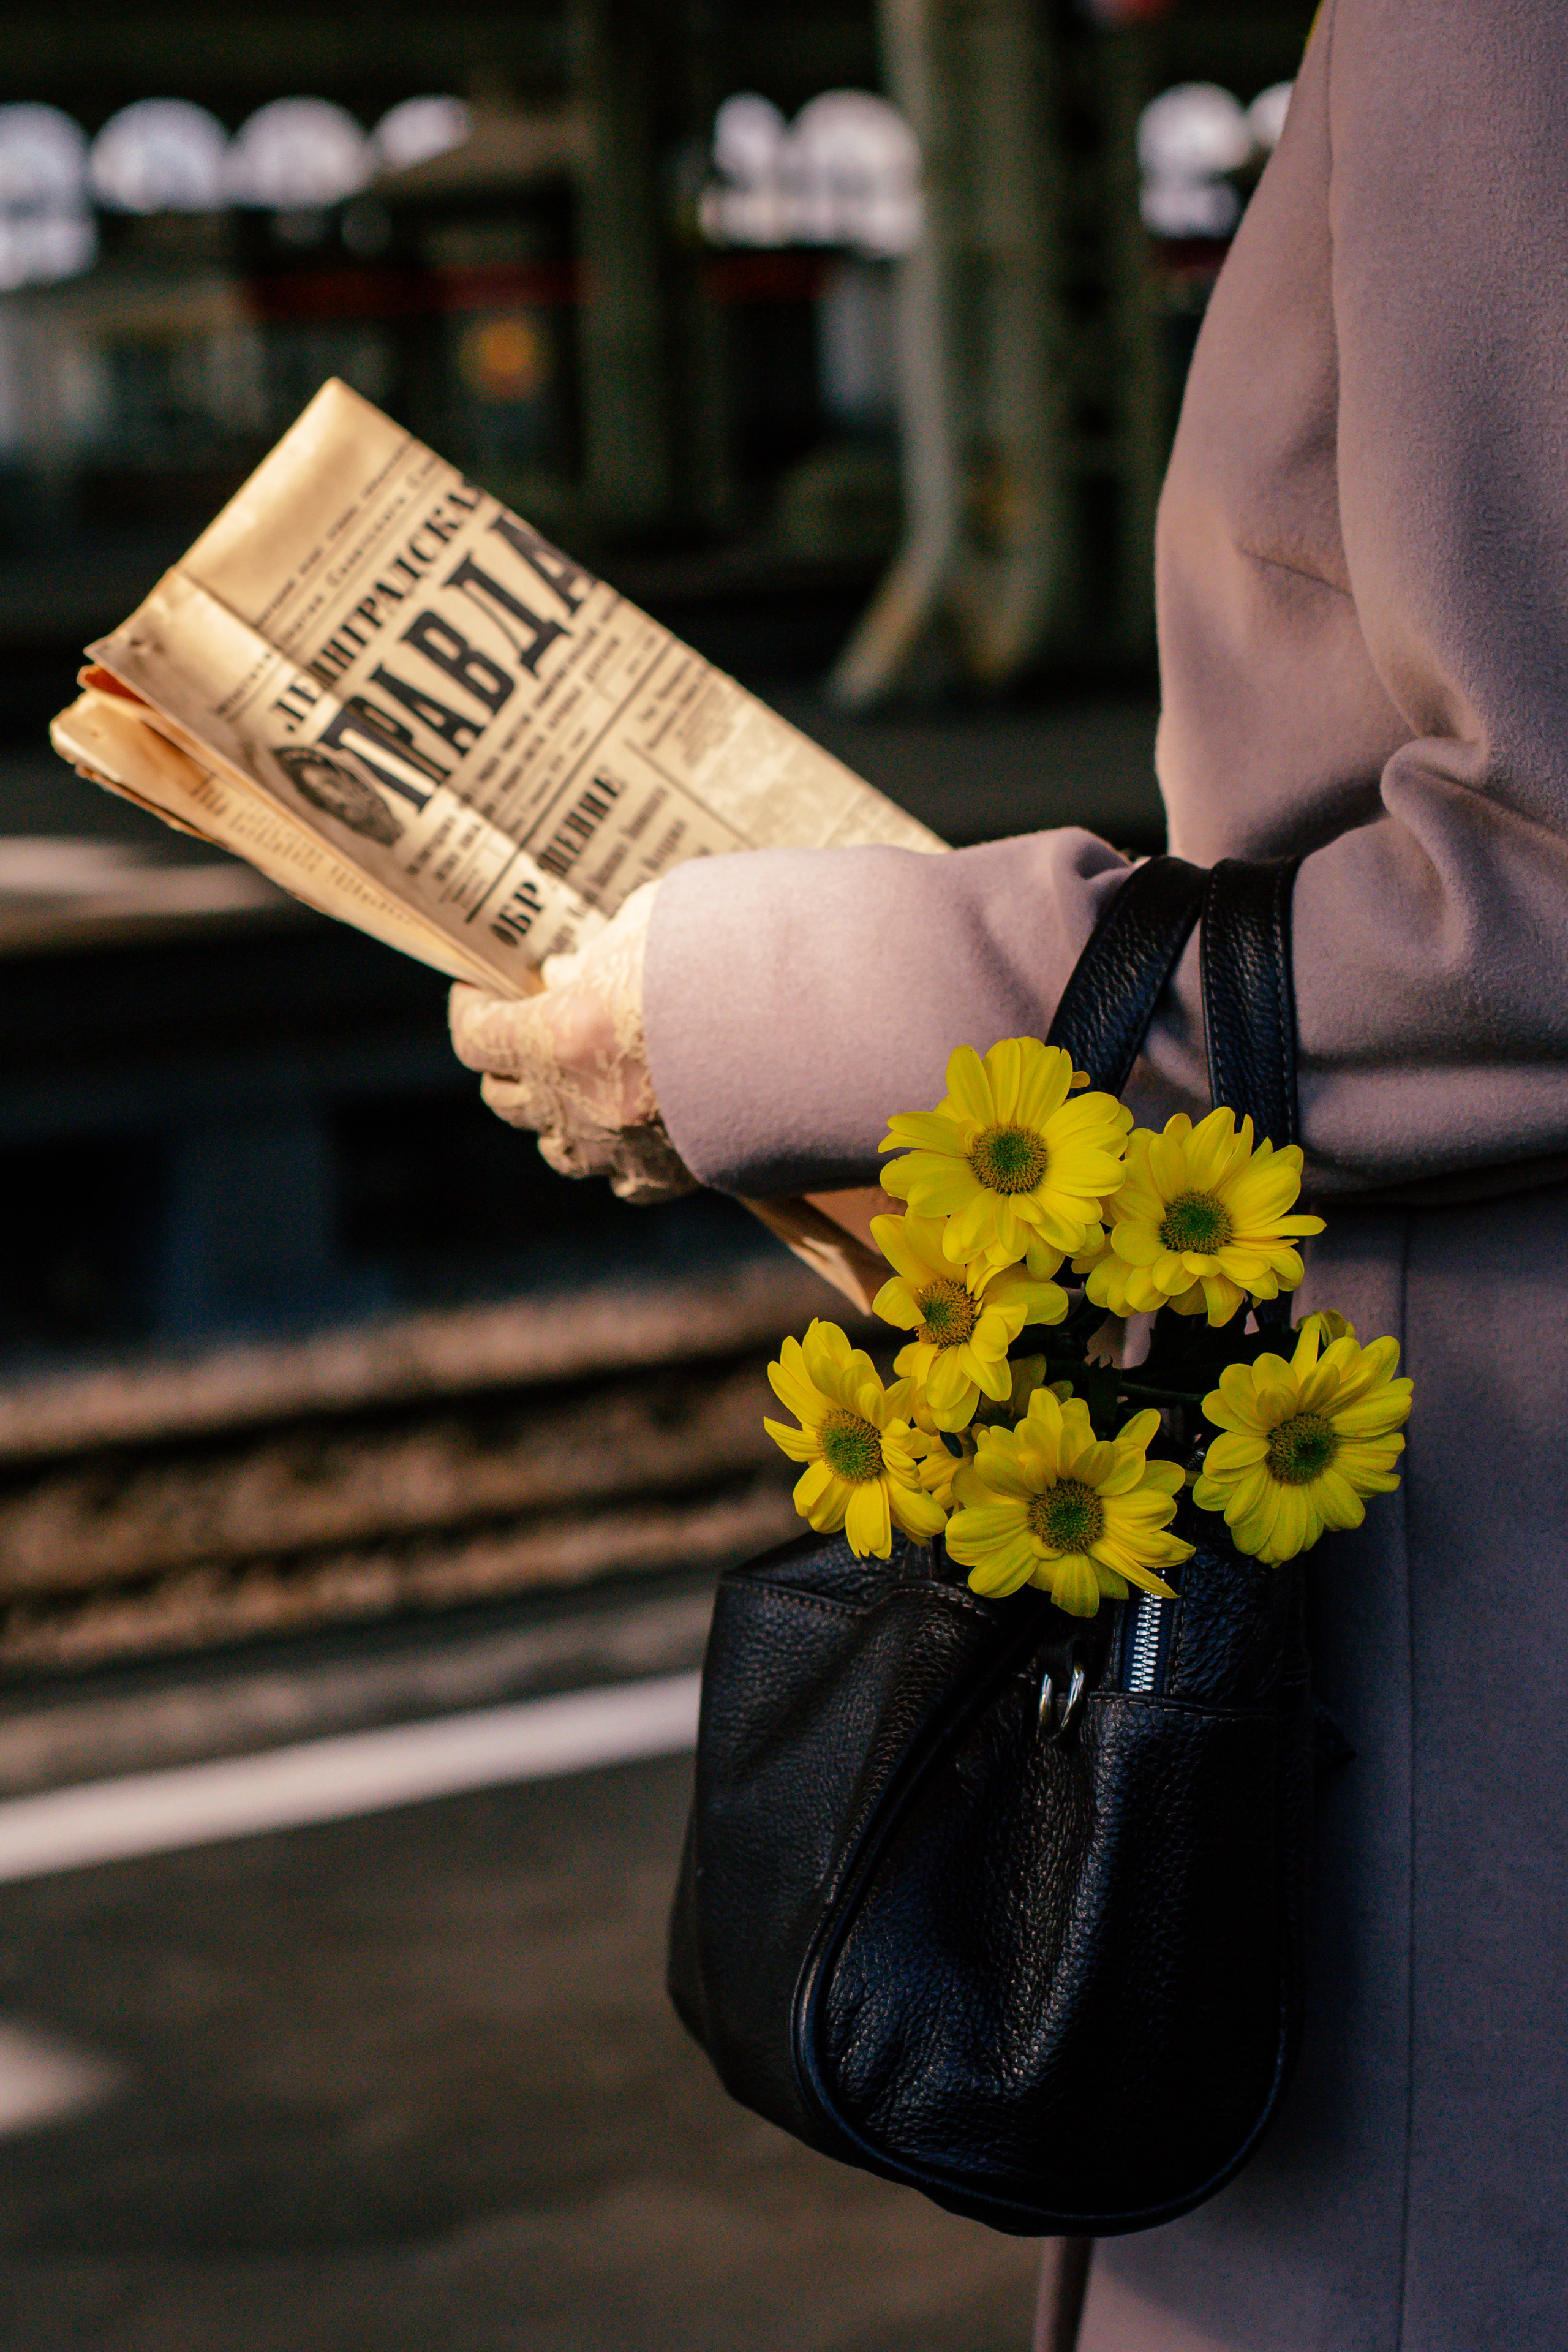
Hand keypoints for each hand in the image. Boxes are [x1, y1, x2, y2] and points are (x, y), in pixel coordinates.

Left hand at [448, 880, 695, 1202]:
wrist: (814, 1026)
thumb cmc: (726, 957)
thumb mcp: (649, 926)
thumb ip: (596, 953)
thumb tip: (566, 974)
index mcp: (563, 1035)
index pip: (477, 1037)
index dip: (470, 1010)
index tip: (477, 986)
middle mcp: (580, 1104)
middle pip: (505, 1098)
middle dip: (505, 1060)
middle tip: (521, 1027)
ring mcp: (622, 1149)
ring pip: (556, 1148)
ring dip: (553, 1114)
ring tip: (572, 1082)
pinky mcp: (670, 1175)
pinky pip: (620, 1181)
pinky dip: (612, 1156)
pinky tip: (627, 1128)